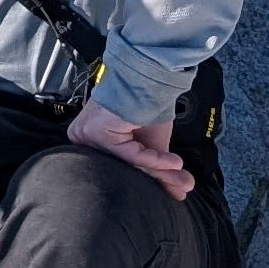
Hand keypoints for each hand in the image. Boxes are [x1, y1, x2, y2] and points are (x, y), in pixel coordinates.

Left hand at [66, 100, 194, 200]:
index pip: (124, 167)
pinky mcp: (97, 133)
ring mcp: (87, 136)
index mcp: (92, 142)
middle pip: (127, 167)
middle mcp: (84, 139)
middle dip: (160, 178)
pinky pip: (131, 155)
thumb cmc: (145, 104)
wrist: (146, 77)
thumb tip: (178, 191)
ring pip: (130, 164)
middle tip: (183, 186)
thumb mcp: (152, 144)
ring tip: (183, 178)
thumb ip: (158, 168)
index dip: (154, 178)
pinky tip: (174, 163)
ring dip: (162, 171)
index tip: (176, 189)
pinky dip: (155, 160)